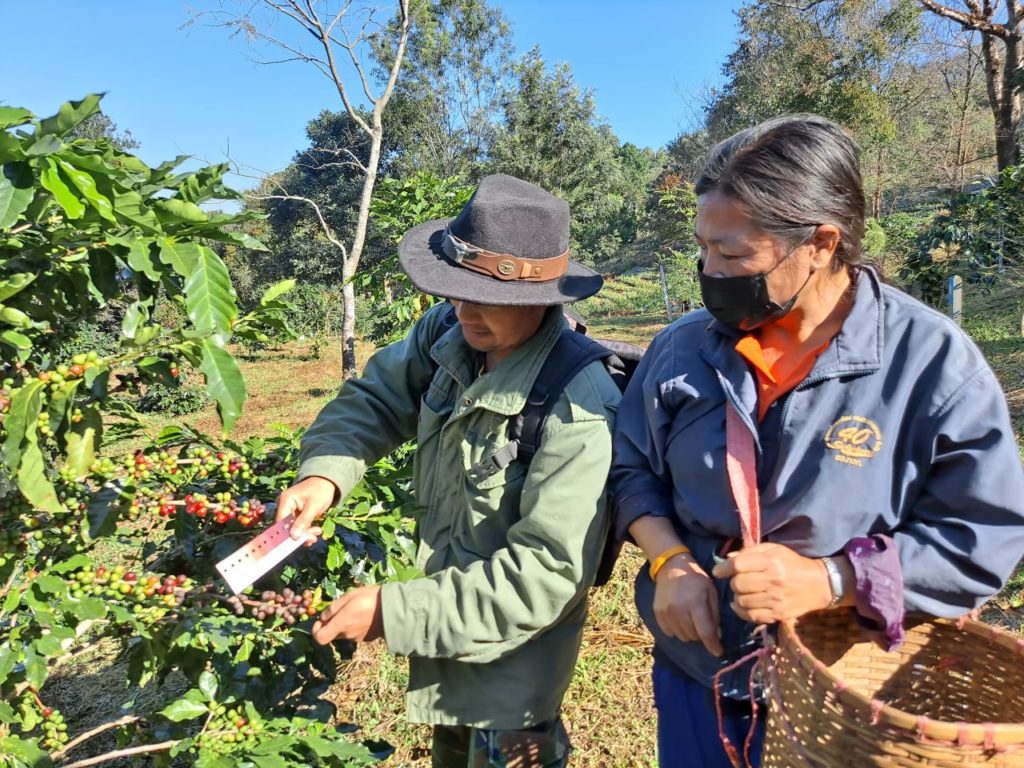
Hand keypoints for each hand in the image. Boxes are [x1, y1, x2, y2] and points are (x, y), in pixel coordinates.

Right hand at [275, 476, 336, 543]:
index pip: (281, 523)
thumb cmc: (321, 490)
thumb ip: (304, 521)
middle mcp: (284, 506)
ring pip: (293, 529)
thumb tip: (294, 537)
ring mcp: (289, 510)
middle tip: (313, 538)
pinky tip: (315, 532)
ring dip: (305, 534)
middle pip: (286, 527)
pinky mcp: (296, 514)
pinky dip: (305, 531)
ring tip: (317, 532)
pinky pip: (297, 526)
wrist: (327, 482)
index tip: (300, 542)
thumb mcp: (314, 506)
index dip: (287, 535)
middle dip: (300, 535)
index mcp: (285, 501)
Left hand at [312, 585, 383, 644]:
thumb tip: (321, 618)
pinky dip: (355, 626)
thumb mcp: (349, 596)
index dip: (316, 630)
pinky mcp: (366, 638)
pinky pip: (355, 633)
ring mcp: (357, 638)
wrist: (394, 608)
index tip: (320, 620)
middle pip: (332, 634)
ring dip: (345, 623)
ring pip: (344, 632)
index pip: (320, 638)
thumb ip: (333, 608)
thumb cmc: (370, 598)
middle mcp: (347, 634)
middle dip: (333, 623)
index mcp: (342, 624)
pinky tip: (364, 615)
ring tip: (356, 609)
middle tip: (341, 609)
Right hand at [653, 554, 723, 656]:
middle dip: (701, 634)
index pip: (705, 632)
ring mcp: (666, 613)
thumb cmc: (695, 579)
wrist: (671, 567)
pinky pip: (669, 633)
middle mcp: (679, 610)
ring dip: (689, 632)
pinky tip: (679, 618)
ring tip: (690, 619)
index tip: (719, 652)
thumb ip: (714, 614)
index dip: (713, 645)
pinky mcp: (657, 613)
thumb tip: (717, 636)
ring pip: (682, 637)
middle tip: (702, 623)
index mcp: (695, 603)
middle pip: (694, 637)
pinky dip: (677, 630)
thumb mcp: (711, 592)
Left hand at [711, 542, 830, 623]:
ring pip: (741, 601)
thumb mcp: (773, 550)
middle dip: (734, 582)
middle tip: (738, 580)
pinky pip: (750, 616)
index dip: (724, 568)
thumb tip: (727, 559)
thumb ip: (750, 551)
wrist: (818, 584)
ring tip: (743, 592)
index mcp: (771, 562)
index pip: (739, 565)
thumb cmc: (792, 563)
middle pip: (738, 584)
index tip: (718, 571)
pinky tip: (743, 604)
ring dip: (738, 596)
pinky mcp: (778, 614)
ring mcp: (775, 600)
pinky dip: (742, 611)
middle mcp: (773, 581)